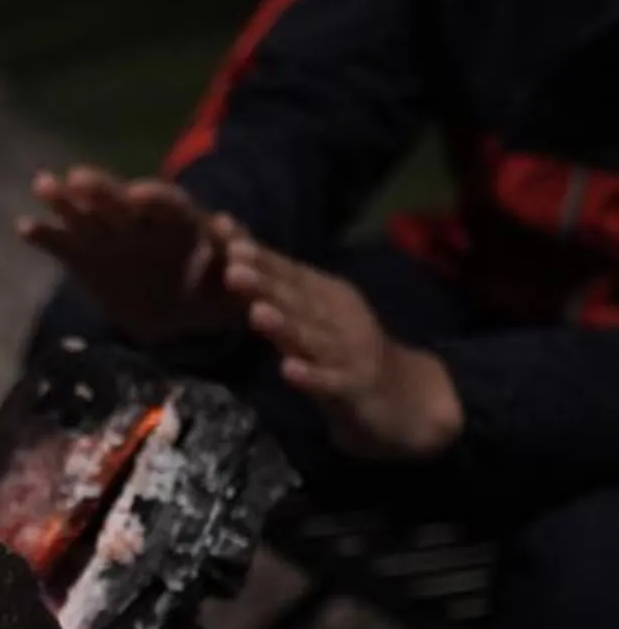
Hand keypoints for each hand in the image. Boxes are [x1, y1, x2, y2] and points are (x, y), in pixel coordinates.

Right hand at [17, 169, 240, 343]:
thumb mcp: (233, 291)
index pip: (169, 206)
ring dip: (65, 200)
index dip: (155, 200)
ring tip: (42, 185)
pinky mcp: (85, 258)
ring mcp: (109, 237)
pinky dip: (44, 235)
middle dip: (102, 190)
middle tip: (78, 178)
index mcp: (180, 225)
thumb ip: (238, 280)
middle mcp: (141, 223)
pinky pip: (62, 244)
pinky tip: (24, 227)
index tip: (140, 194)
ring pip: (86, 214)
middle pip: (122, 202)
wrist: (183, 307)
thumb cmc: (214, 293)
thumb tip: (247, 278)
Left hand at [218, 233, 461, 459]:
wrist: (407, 397)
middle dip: (264, 281)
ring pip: (310, 337)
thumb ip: (278, 293)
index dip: (255, 253)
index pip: (285, 270)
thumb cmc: (345, 351)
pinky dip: (310, 377)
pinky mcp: (354, 388)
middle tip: (232, 264)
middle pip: (295, 298)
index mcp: (324, 295)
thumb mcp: (311, 317)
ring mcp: (347, 353)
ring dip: (284, 325)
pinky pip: (329, 383)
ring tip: (256, 313)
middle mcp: (336, 317)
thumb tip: (232, 257)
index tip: (221, 231)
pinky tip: (288, 371)